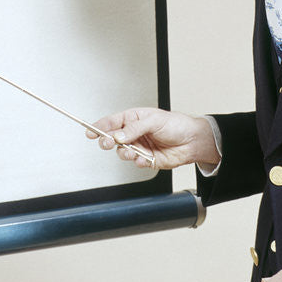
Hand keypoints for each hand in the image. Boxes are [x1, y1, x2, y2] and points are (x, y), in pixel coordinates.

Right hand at [88, 108, 218, 169]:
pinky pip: (135, 163)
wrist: (192, 141)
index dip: (99, 127)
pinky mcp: (146, 160)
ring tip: (131, 151)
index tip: (89, 131)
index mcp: (134, 119)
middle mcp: (134, 133)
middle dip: (108, 141)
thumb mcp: (154, 120)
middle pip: (113, 138)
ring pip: (122, 152)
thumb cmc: (176, 124)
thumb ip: (134, 128)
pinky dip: (137, 161)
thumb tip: (118, 135)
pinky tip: (144, 158)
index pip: (112, 122)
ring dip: (124, 152)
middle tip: (107, 143)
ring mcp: (139, 147)